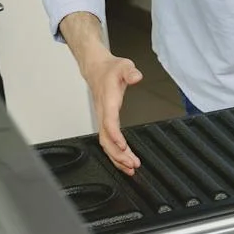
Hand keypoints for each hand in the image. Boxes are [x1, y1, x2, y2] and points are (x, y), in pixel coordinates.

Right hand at [79, 51, 143, 174]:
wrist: (96, 69)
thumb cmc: (110, 69)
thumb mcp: (124, 66)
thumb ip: (130, 72)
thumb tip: (136, 77)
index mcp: (108, 100)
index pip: (109, 120)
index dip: (114, 135)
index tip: (123, 146)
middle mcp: (103, 112)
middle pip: (106, 138)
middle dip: (117, 154)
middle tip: (132, 164)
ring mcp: (102, 118)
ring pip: (105, 143)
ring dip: (117, 157)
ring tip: (130, 168)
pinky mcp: (105, 122)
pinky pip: (108, 141)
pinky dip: (115, 153)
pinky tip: (124, 161)